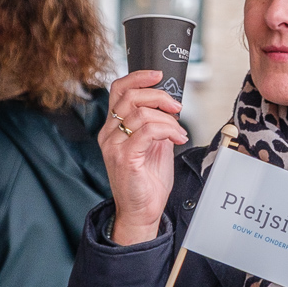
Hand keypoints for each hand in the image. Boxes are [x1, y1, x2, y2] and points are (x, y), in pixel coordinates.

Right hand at [100, 71, 188, 244]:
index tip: (159, 75)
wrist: (142, 211)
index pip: (118, 90)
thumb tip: (170, 105)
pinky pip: (148, 130)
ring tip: (179, 130)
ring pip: (141, 112)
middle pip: (130, 96)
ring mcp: (114, 145)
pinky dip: (168, 130)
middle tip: (177, 107)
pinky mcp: (125, 157)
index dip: (138, 77)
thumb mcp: (153, 144)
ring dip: (168, 118)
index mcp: (112, 128)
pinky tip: (178, 138)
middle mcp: (108, 134)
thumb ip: (156, 123)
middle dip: (159, 96)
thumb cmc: (147, 181)